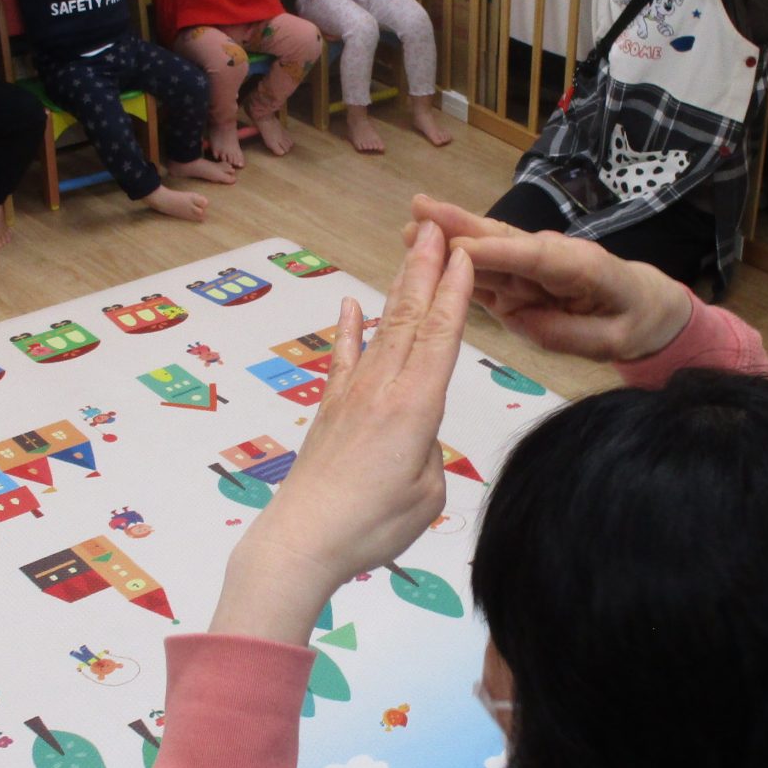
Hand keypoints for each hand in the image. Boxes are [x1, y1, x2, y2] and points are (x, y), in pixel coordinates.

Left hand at [212, 223, 473, 642]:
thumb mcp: (427, 493)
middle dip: (425, 270)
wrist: (304, 540)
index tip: (464, 254)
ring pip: (381, 329)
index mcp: (416, 406)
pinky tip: (347, 303)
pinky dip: (347, 329)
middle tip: (436, 227)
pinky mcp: (331, 411)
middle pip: (409, 318)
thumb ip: (429, 451)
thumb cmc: (372, 525)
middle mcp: (383, 388)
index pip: (441, 337)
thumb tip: (416, 436)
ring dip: (398, 287)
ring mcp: (353, 395)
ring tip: (409, 249)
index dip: (455, 293)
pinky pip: (343, 359)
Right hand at [407, 196, 693, 362]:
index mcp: (579, 266)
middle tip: (420, 208)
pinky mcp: (516, 281)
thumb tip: (523, 322)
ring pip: (485, 252)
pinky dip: (453, 262)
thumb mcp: (616, 339)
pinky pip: (483, 272)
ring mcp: (529, 268)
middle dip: (461, 224)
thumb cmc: (635, 320)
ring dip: (448, 238)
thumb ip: (571, 333)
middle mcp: (548, 257)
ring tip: (410, 225)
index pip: (534, 257)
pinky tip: (423, 250)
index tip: (457, 244)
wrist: (643, 308)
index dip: (495, 250)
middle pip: (501, 240)